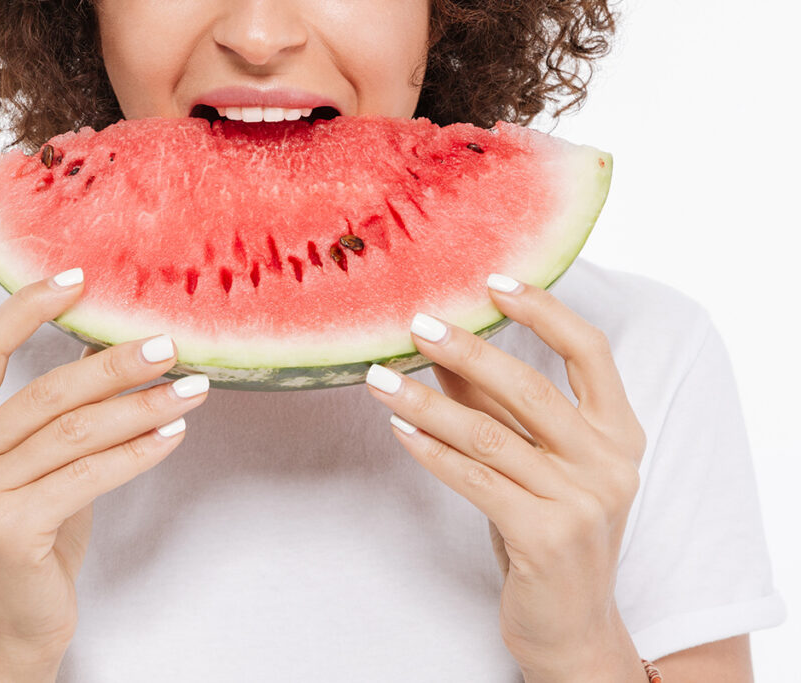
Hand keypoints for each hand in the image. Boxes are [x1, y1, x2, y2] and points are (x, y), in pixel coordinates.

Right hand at [0, 271, 208, 679]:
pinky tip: (173, 433)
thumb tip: (116, 352)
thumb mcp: (38, 466)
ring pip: (76, 432)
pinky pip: (90, 474)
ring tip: (191, 389)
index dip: (28, 307)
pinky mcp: (9, 527)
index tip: (81, 279)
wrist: (11, 625)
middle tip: (169, 345)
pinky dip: (138, 451)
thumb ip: (58, 415)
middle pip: (48, 390)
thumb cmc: (32, 537)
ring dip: (142, 406)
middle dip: (116, 364)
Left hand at [365, 276, 647, 681]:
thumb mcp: (534, 462)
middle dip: (468, 350)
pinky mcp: (546, 536)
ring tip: (380, 378)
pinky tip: (399, 427)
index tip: (493, 280)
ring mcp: (583, 502)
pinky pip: (475, 480)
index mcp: (620, 433)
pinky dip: (431, 451)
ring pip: (491, 435)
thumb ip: (497, 407)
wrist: (570, 624)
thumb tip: (445, 346)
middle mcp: (610, 463)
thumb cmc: (547, 530)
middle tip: (416, 323)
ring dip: (427, 402)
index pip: (590, 351)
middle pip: (531, 388)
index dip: (544, 310)